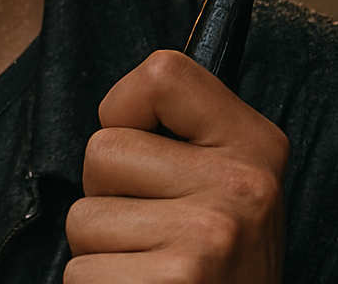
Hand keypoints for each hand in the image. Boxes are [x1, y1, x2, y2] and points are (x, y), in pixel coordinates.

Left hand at [64, 50, 287, 282]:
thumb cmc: (219, 267)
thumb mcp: (226, 186)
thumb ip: (182, 137)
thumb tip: (123, 101)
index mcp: (255, 144)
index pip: (162, 73)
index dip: (126, 111)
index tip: (146, 148)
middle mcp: (242, 186)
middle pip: (101, 152)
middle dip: (108, 198)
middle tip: (155, 236)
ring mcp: (210, 238)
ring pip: (82, 220)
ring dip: (102, 255)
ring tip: (153, 271)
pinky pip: (82, 274)